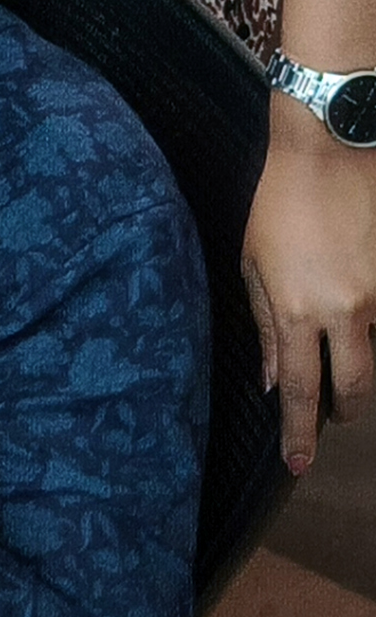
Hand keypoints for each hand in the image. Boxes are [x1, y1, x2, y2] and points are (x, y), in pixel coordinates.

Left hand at [242, 100, 375, 472]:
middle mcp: (347, 313)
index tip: (298, 464)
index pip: (301, 391)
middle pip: (353, 390)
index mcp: (298, 310)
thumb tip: (275, 381)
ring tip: (338, 367)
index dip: (301, 434)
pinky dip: (373, 333)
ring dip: (358, 372)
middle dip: (340, 413)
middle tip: (328, 418)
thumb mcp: (254, 263)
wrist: (333, 153)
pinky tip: (356, 324)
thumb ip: (267, 326)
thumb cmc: (280, 203)